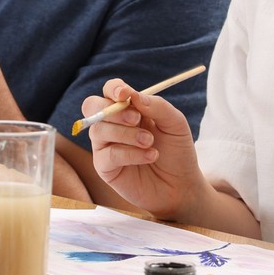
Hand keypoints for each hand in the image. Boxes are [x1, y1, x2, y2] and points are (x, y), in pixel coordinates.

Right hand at [81, 79, 208, 219]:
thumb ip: (157, 106)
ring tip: (149, 142)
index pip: (110, 90)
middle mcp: (112, 124)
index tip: (125, 94)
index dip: (113, 89)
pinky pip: (108, 154)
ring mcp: (106, 145)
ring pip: (99, 130)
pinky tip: (150, 156)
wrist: (181, 185)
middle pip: (92, 106)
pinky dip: (130, 154)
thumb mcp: (175, 124)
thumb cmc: (177, 152)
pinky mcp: (104, 167)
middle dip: (113, 111)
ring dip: (126, 134)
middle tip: (137, 119)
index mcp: (128, 109)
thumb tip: (133, 96)